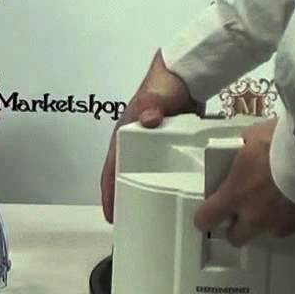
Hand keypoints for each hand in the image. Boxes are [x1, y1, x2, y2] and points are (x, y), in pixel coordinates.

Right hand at [100, 51, 195, 222]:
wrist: (185, 71)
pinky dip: (167, 180)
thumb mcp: (153, 95)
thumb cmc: (162, 85)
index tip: (111, 216)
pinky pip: (165, 166)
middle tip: (134, 222)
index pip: (111, 169)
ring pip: (145, 173)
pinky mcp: (170, 143)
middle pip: (126, 175)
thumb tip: (149, 119)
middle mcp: (134, 142)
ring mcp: (152, 143)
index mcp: (123, 136)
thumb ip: (150, 104)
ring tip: (156, 214)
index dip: (108, 193)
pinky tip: (179, 193)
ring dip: (147, 191)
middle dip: (125, 198)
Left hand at [192, 119, 294, 245]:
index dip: (205, 217)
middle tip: (244, 209)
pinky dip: (294, 215)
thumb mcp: (254, 136)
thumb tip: (243, 149)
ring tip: (280, 198)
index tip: (210, 211)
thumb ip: (243, 150)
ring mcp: (282, 225)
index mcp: (236, 194)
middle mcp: (256, 217)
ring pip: (267, 233)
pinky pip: (293, 226)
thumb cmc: (284, 142)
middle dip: (237, 226)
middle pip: (236, 238)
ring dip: (267, 221)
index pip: (206, 219)